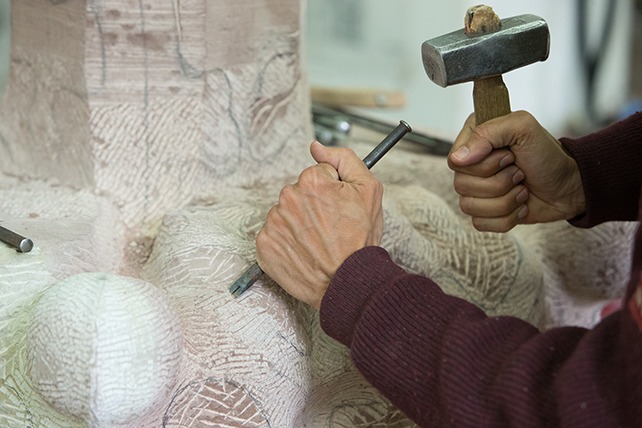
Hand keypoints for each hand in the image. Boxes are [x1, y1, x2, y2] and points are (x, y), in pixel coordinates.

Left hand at [256, 141, 383, 308]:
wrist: (347, 282)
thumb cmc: (359, 241)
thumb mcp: (369, 190)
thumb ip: (344, 159)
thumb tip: (317, 146)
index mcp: (311, 181)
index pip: (317, 175)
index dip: (332, 192)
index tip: (338, 210)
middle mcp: (288, 198)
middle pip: (299, 192)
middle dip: (313, 206)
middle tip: (330, 228)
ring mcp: (273, 222)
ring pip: (286, 213)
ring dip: (299, 224)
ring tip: (317, 242)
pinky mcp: (264, 244)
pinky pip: (274, 234)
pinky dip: (286, 242)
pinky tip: (303, 251)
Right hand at [448, 111, 584, 231]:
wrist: (569, 185)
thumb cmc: (548, 155)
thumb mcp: (524, 127)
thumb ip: (488, 132)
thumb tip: (458, 158)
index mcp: (474, 139)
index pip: (455, 160)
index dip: (483, 164)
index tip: (509, 156)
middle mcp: (470, 164)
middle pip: (461, 185)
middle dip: (499, 183)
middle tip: (520, 173)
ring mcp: (476, 190)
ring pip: (469, 207)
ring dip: (505, 201)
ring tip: (522, 189)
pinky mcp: (484, 212)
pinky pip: (480, 223)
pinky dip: (507, 217)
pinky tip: (520, 206)